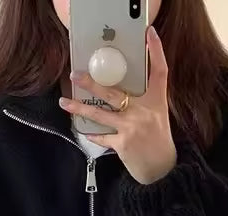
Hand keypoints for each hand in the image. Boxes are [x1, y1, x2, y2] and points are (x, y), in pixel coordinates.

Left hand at [60, 27, 175, 184]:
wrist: (162, 169)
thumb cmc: (158, 140)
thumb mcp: (157, 115)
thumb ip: (143, 100)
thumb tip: (120, 88)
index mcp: (156, 101)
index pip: (159, 71)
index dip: (156, 51)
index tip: (150, 34)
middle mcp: (144, 111)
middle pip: (114, 92)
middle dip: (92, 83)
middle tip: (76, 74)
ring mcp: (132, 128)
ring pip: (100, 114)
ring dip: (80, 109)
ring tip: (65, 103)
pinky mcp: (123, 144)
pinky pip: (102, 137)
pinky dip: (93, 135)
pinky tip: (84, 131)